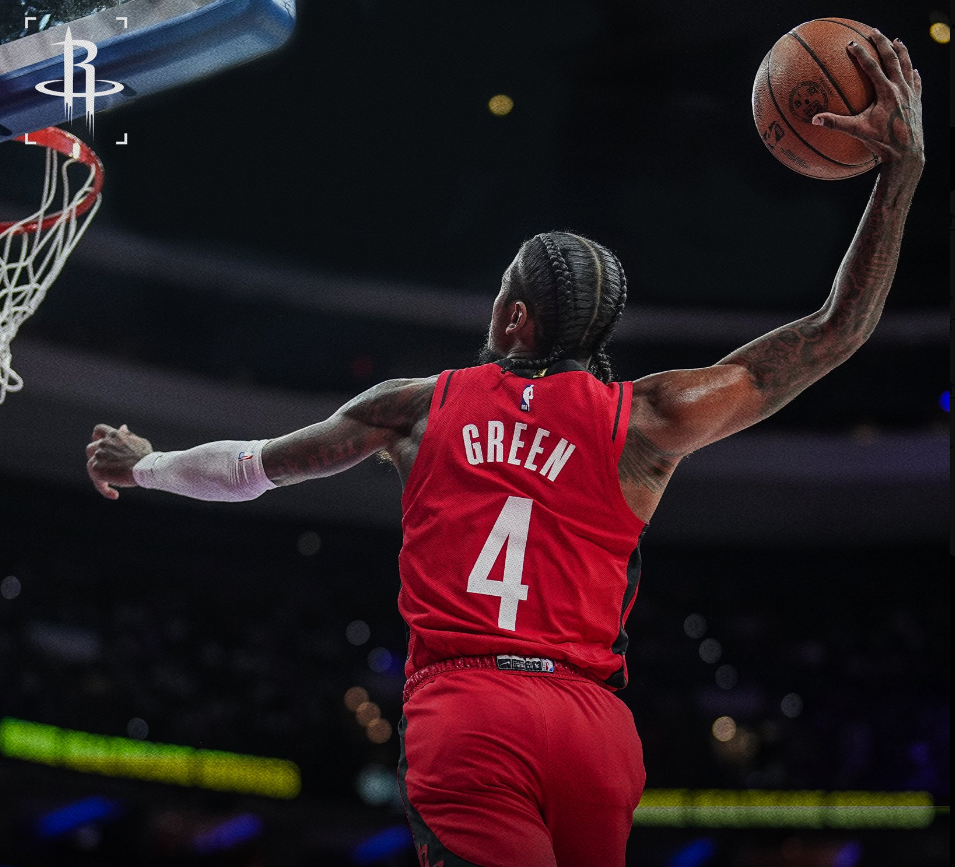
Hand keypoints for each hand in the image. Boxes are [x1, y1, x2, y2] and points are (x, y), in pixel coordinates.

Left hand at [86, 423, 152, 499]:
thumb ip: (128, 436)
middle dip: (96, 458)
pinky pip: (97, 480)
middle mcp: (104, 443)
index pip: (99, 430)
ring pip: (91, 465)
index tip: (103, 444)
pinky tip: (114, 495)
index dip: (97, 437)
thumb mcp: (139, 441)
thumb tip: (123, 428)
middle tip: (109, 468)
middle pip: (90, 448)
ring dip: (100, 474)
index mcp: (114, 434)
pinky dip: (104, 488)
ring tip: (112, 486)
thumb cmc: (147, 456)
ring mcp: (99, 455)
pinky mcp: (97, 469)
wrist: (146, 467)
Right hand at [811, 31, 923, 171]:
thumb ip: (836, 124)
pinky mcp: (917, 101)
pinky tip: (912, 69)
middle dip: (882, 43)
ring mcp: (911, 93)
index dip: (861, 54)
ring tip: (896, 41)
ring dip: (901, 52)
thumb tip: (814, 119)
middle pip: (893, 59)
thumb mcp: (857, 132)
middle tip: (874, 33)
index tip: (851, 44)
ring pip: (907, 65)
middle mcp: (901, 88)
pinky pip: (916, 82)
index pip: (872, 67)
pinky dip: (913, 73)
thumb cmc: (882, 142)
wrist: (907, 152)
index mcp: (887, 92)